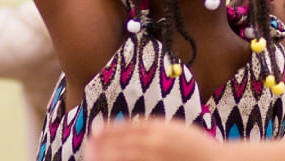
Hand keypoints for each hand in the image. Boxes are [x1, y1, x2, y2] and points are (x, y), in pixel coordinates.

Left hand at [86, 119, 216, 160]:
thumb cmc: (197, 148)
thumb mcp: (174, 130)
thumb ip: (153, 129)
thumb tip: (128, 129)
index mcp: (160, 128)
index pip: (128, 127)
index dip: (109, 130)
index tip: (93, 132)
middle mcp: (157, 142)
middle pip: (124, 144)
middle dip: (103, 146)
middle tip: (88, 149)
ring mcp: (159, 158)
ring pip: (128, 157)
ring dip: (109, 157)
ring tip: (94, 158)